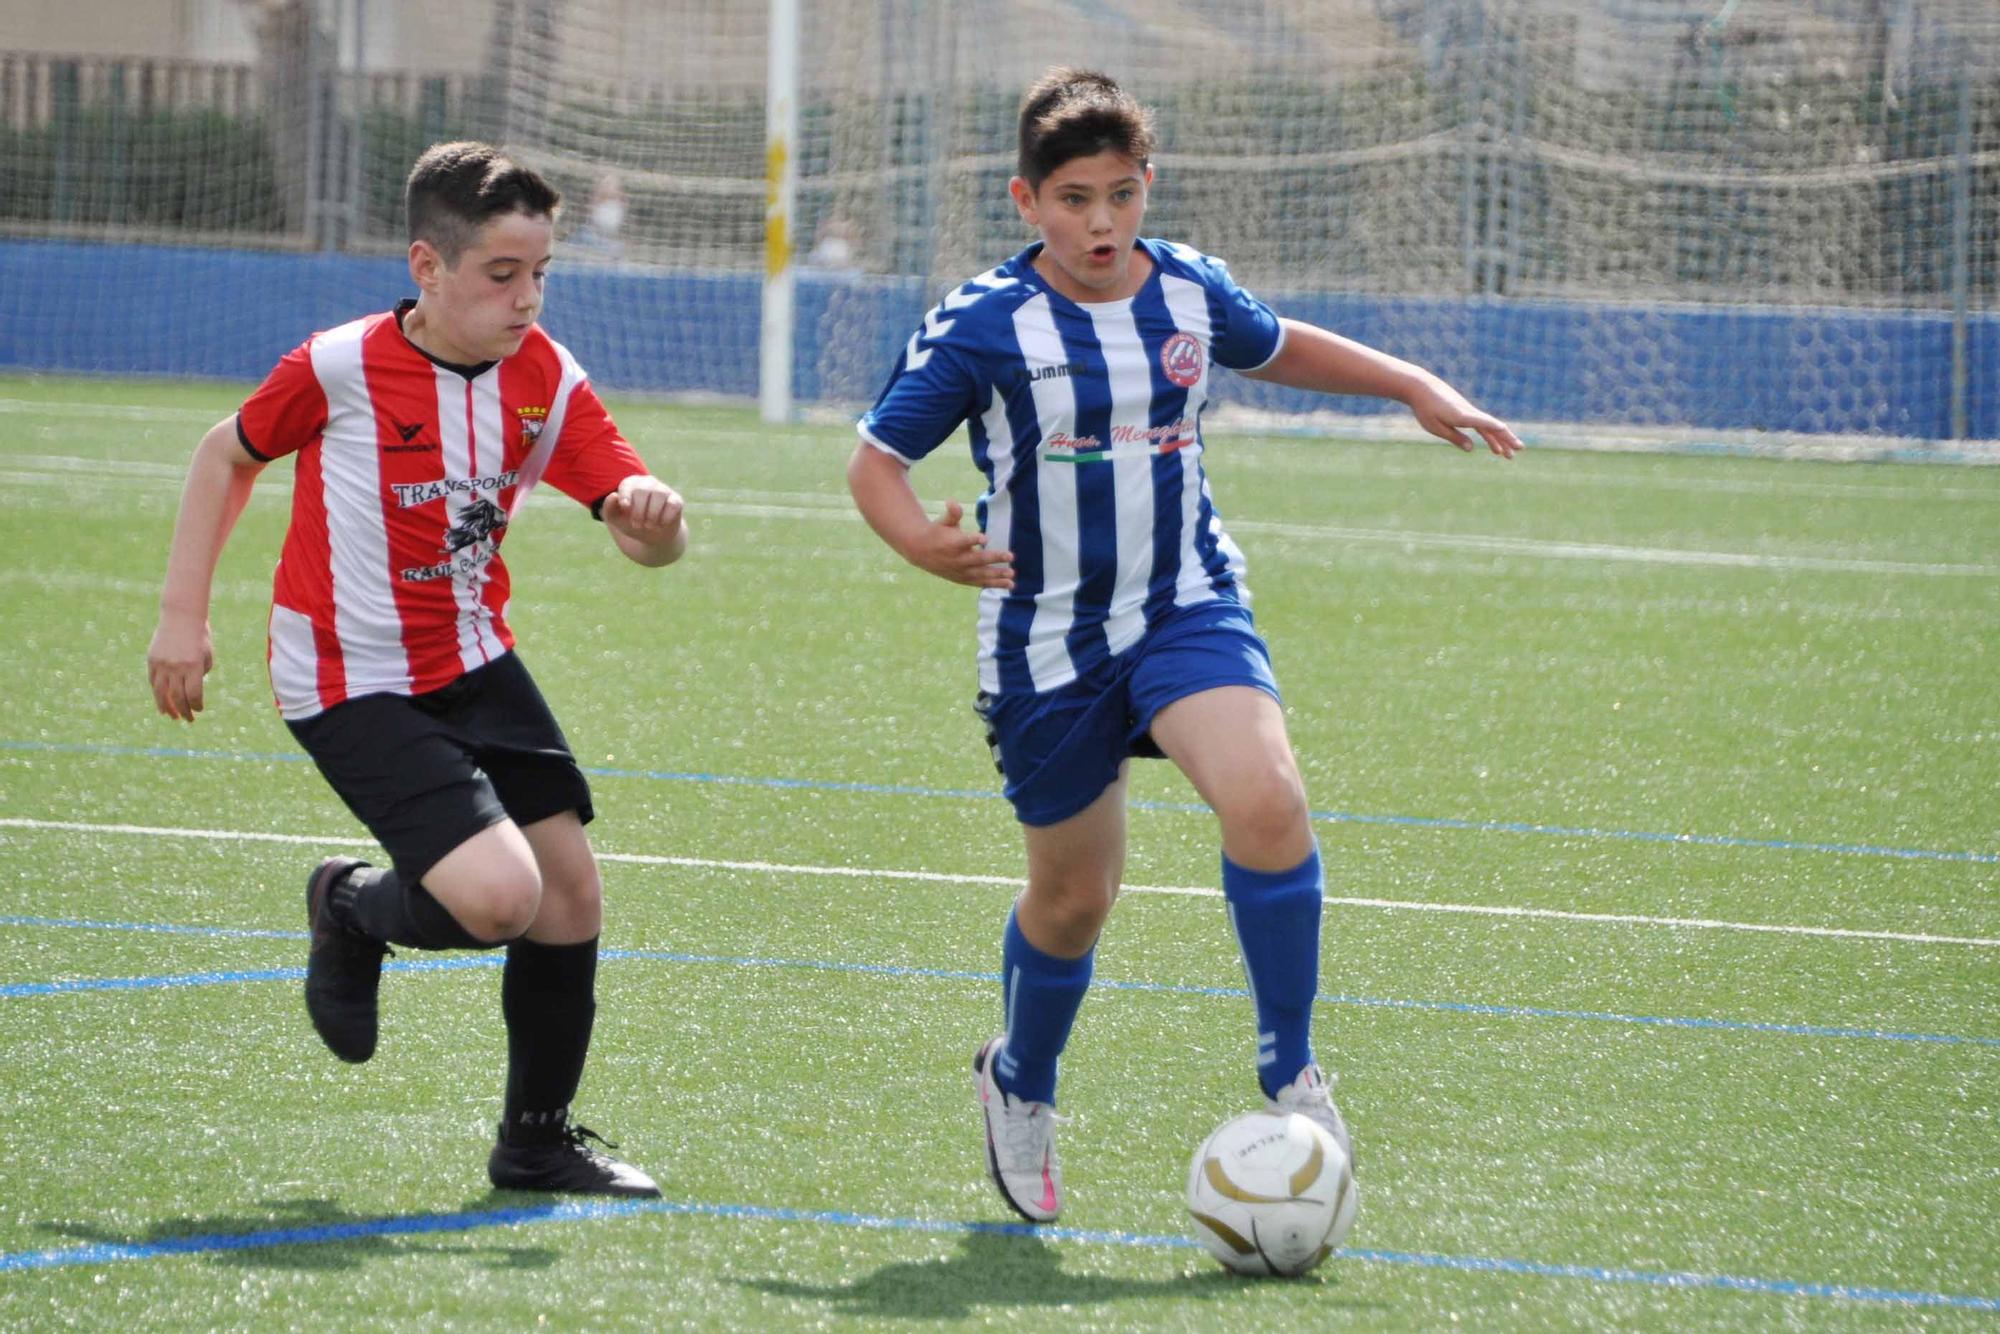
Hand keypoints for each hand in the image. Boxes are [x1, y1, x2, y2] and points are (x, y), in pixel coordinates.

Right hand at [147, 613, 213, 722]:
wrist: (181, 617)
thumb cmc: (199, 638)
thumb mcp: (206, 656)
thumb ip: (199, 675)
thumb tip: (190, 694)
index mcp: (193, 666)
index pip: (193, 694)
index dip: (196, 705)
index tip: (199, 710)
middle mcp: (176, 666)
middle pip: (177, 696)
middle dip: (183, 711)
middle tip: (188, 719)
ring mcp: (162, 664)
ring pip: (162, 692)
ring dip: (167, 707)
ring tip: (173, 717)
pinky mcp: (152, 660)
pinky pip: (153, 682)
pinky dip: (157, 695)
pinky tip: (161, 704)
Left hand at [602, 474, 684, 543]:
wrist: (652, 536)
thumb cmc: (631, 523)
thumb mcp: (616, 519)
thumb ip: (609, 508)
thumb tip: (613, 496)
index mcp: (631, 484)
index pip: (627, 484)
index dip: (626, 496)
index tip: (625, 508)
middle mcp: (648, 483)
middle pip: (642, 490)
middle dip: (638, 511)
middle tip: (637, 525)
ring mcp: (663, 490)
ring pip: (659, 495)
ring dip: (652, 515)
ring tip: (649, 526)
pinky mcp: (676, 500)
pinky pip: (673, 504)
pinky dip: (666, 517)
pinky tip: (661, 524)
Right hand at [909, 499, 1013, 588]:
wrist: (920, 552)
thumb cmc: (938, 532)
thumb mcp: (943, 521)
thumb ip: (952, 512)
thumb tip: (952, 501)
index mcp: (952, 543)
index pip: (964, 541)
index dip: (974, 539)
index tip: (984, 538)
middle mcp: (957, 559)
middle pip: (978, 559)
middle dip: (995, 558)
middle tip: (1011, 556)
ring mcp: (960, 571)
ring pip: (981, 575)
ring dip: (998, 575)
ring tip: (1012, 574)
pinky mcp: (962, 579)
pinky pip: (980, 583)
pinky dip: (994, 584)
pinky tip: (1009, 584)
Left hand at [1407, 377, 1522, 458]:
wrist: (1422, 387)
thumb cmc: (1426, 409)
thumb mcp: (1436, 427)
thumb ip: (1454, 438)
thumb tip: (1471, 449)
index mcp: (1461, 416)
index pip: (1481, 422)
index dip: (1493, 427)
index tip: (1505, 430)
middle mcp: (1470, 413)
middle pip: (1492, 426)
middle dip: (1506, 439)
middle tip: (1518, 450)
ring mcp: (1470, 412)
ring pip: (1489, 428)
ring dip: (1500, 441)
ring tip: (1508, 454)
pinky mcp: (1466, 412)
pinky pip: (1482, 426)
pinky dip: (1489, 436)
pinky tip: (1493, 446)